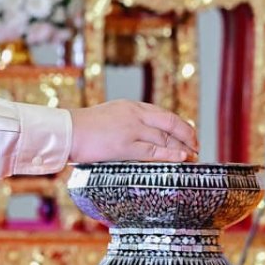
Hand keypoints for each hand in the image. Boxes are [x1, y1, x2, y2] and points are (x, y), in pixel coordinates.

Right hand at [70, 100, 197, 163]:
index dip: (180, 125)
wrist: (67, 131)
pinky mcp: (125, 146)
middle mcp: (135, 114)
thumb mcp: (109, 117)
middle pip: (170, 123)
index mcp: (131, 106)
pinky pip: (154, 151)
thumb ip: (126, 123)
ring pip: (165, 138)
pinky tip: (182, 158)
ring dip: (182, 148)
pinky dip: (171, 155)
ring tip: (193, 157)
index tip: (189, 134)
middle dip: (187, 135)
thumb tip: (141, 136)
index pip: (163, 114)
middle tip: (197, 146)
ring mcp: (131, 129)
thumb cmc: (83, 129)